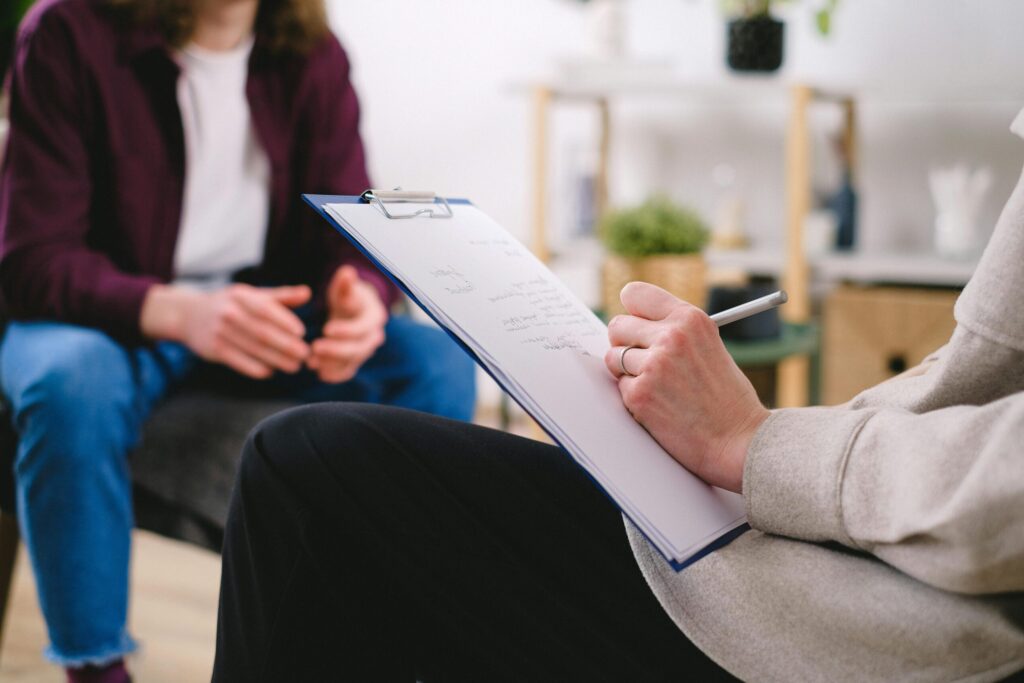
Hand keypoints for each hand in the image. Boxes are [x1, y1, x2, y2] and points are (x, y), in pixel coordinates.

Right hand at [142, 283, 310, 378]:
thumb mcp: (251, 294)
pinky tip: (271, 371)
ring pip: (253, 349)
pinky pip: (239, 362)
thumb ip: (281, 296)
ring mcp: (220, 332)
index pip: (265, 309)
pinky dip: (256, 369)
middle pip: (262, 332)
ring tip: (294, 366)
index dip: (284, 321)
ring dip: (277, 360)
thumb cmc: (230, 304)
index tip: (301, 333)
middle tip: (305, 355)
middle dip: (286, 345)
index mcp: (241, 296)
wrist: (190, 315)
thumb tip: (308, 293)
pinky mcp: (214, 349)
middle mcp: (229, 313)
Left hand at [308, 265, 386, 383]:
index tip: (326, 329)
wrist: (352, 310)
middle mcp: (374, 336)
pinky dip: (334, 374)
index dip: (346, 330)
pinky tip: (319, 373)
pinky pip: (347, 371)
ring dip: (332, 364)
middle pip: (359, 349)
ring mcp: (365, 350)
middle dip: (336, 350)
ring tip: (311, 362)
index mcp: (374, 317)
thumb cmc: (348, 296)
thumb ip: (345, 284)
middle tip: (315, 348)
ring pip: (352, 362)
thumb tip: (347, 272)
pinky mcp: (355, 360)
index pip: (362, 328)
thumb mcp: (345, 288)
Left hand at [603, 283, 768, 492]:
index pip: (635, 294)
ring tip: (659, 387)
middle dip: (625, 343)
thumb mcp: (709, 346)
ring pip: (613, 357)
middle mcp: (670, 336)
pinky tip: (660, 406)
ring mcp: (653, 364)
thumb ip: (675, 332)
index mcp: (690, 318)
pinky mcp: (640, 394)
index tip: (634, 324)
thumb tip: (634, 327)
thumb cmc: (726, 397)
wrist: (739, 439)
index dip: (632, 312)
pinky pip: (620, 387)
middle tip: (643, 361)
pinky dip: (634, 398)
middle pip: (617, 325)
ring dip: (628, 373)